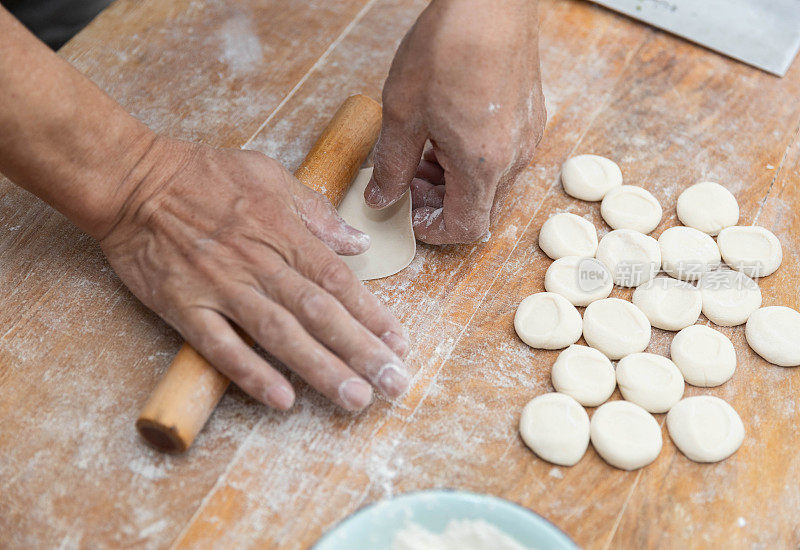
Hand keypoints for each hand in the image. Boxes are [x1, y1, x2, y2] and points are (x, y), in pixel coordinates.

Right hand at [99, 137, 409, 410]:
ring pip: (279, 334)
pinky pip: (221, 347)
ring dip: (320, 368)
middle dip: (361, 351)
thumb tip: (358, 242)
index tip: (399, 344)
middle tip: (393, 384)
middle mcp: (259, 263)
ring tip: (354, 398)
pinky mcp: (185, 307)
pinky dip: (250, 373)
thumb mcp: (268, 175)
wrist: (131, 180)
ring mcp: (221, 287)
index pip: (338, 280)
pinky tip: (281, 399)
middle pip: (319, 313)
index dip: (372, 314)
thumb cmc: (202, 175)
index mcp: (283, 232)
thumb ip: (316, 212)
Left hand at [365, 0, 545, 243]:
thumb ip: (391, 166)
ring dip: (451, 179)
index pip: (465, 228)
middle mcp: (514, 158)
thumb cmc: (449, 48)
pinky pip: (499, 156)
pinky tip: (444, 129)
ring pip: (487, 182)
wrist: (489, 1)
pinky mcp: (528, 117)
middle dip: (437, 202)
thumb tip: (381, 198)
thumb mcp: (403, 113)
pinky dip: (469, 158)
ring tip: (420, 150)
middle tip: (404, 178)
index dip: (433, 231)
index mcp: (483, 166)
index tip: (408, 216)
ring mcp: (526, 137)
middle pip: (477, 206)